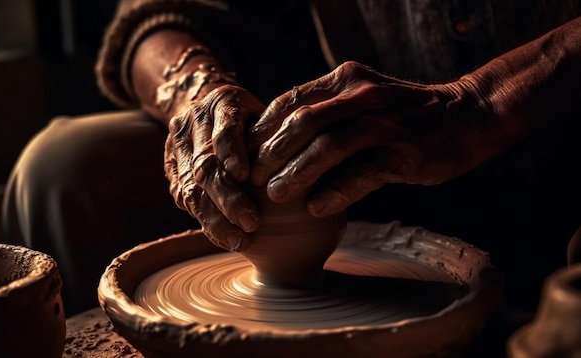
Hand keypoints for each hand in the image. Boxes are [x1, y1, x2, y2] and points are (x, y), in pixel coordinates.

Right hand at [165, 84, 265, 250]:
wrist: (214, 109)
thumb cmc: (258, 118)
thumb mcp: (271, 115)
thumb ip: (281, 135)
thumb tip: (309, 165)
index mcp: (222, 101)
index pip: (223, 129)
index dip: (232, 153)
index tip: (245, 176)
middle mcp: (193, 120)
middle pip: (205, 164)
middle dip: (227, 198)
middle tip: (252, 223)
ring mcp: (177, 145)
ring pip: (190, 186)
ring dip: (215, 218)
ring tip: (239, 240)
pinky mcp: (172, 168)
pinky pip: (183, 198)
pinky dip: (205, 221)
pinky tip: (224, 238)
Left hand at [250, 61, 492, 216]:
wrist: (467, 115)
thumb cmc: (405, 112)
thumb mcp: (363, 96)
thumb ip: (327, 111)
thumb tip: (281, 140)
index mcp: (346, 81)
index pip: (292, 101)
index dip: (264, 129)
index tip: (247, 153)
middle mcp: (362, 96)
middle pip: (305, 123)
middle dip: (273, 153)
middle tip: (253, 179)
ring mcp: (385, 124)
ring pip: (329, 147)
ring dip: (297, 172)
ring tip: (275, 196)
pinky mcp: (404, 154)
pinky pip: (362, 174)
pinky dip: (335, 192)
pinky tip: (316, 209)